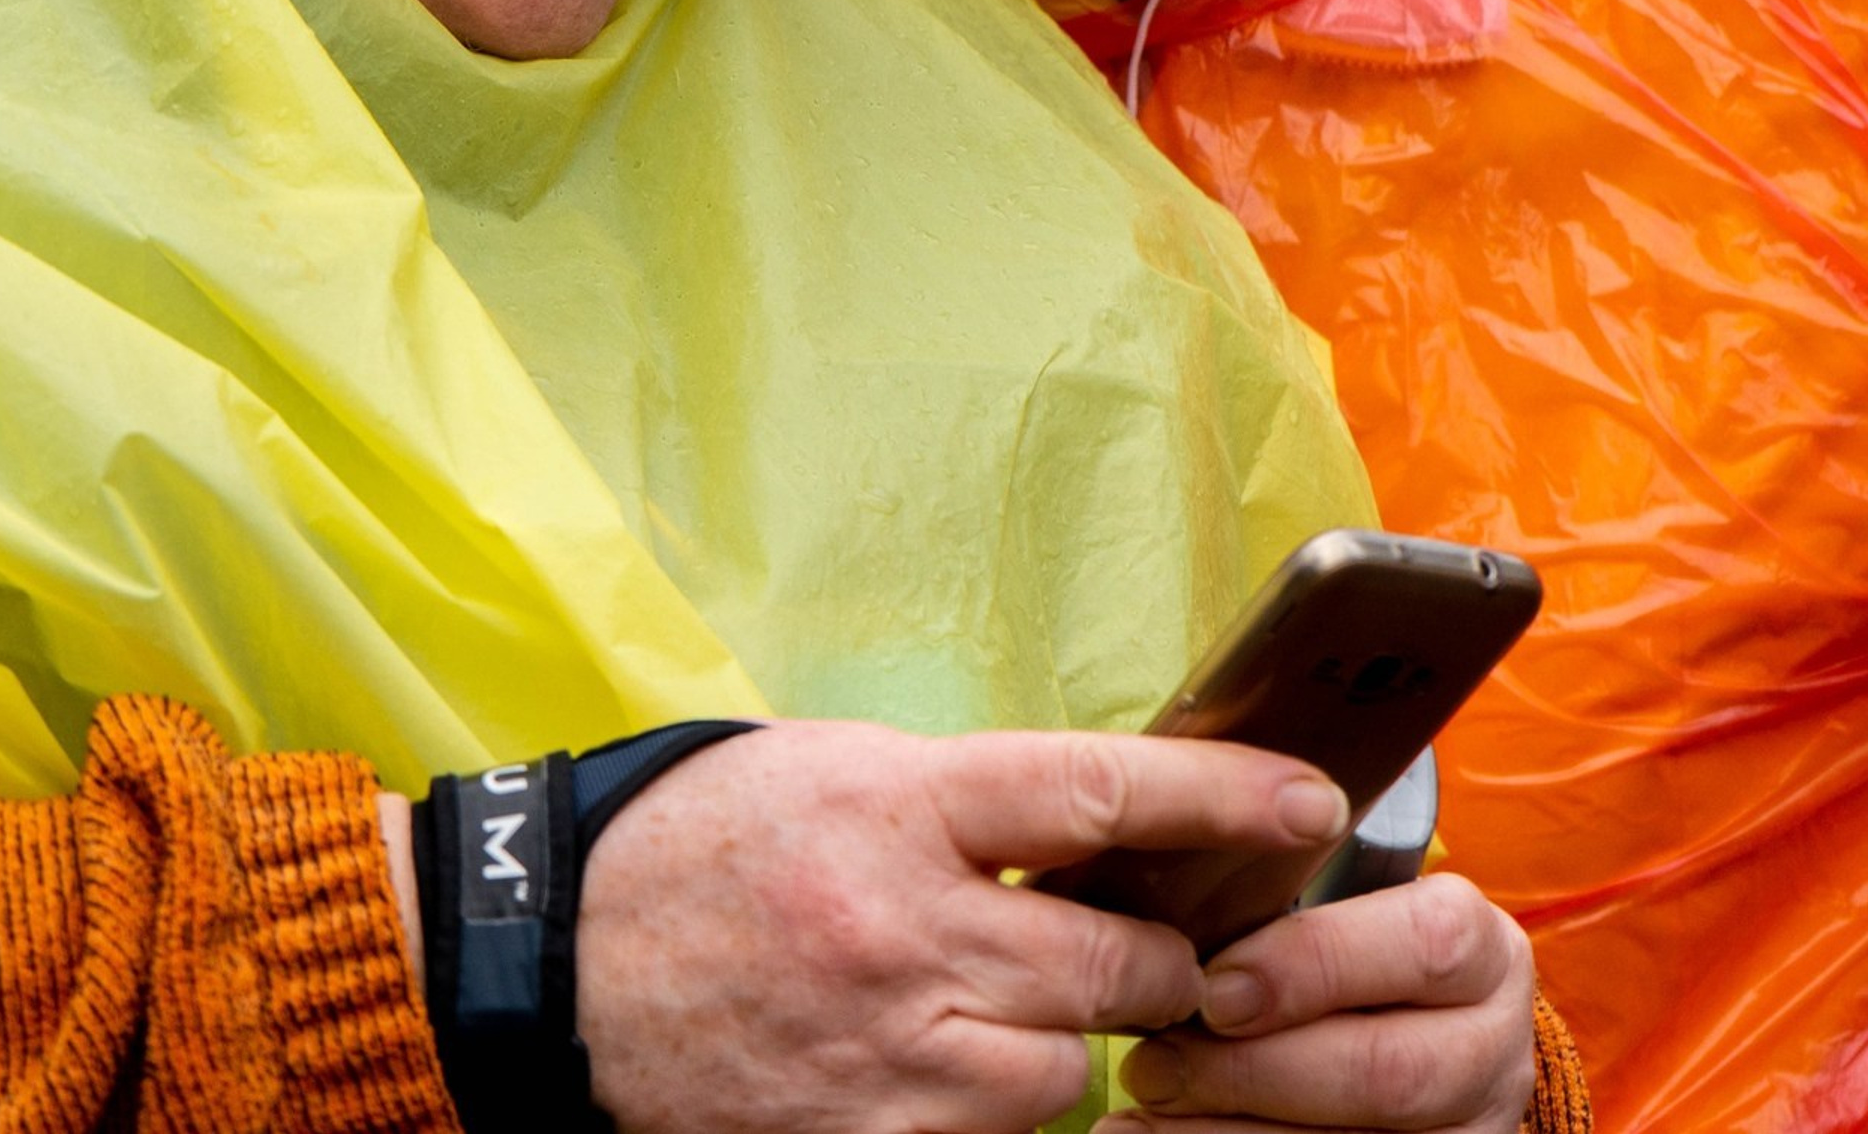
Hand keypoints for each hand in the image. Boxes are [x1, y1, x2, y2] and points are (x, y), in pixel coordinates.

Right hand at [573, 720, 1355, 1133]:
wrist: (556, 962)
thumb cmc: (700, 844)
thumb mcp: (832, 768)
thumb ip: (961, 800)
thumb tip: (1094, 823)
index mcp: (900, 805)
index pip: (1101, 790)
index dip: (1223, 794)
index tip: (1311, 799)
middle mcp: (908, 928)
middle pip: (1121, 959)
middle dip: (1155, 957)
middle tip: (1148, 943)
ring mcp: (888, 1053)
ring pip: (1071, 1072)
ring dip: (1070, 1046)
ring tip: (1007, 1008)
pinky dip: (996, 1113)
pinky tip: (949, 1068)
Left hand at [1101, 872, 1535, 1132]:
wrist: (1402, 1029)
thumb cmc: (1339, 944)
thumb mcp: (1340, 900)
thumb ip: (1284, 887)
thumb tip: (1172, 863)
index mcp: (1480, 948)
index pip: (1423, 944)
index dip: (1314, 966)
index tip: (1214, 986)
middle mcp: (1493, 1048)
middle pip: (1389, 1071)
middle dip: (1255, 1070)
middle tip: (1153, 1061)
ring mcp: (1472, 1130)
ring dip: (1231, 1132)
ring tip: (1144, 1109)